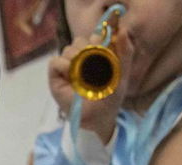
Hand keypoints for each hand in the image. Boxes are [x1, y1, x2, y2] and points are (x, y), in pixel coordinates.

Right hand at [48, 28, 131, 143]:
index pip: (93, 37)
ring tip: (84, 75)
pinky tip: (72, 77)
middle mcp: (80, 59)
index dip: (98, 39)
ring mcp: (67, 67)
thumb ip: (126, 51)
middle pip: (79, 40)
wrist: (99, 117)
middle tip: (95, 65)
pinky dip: (64, 66)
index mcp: (95, 55)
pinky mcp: (55, 76)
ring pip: (68, 49)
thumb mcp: (122, 73)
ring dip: (77, 58)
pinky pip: (56, 62)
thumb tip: (124, 29)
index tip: (103, 49)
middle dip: (88, 50)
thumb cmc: (110, 97)